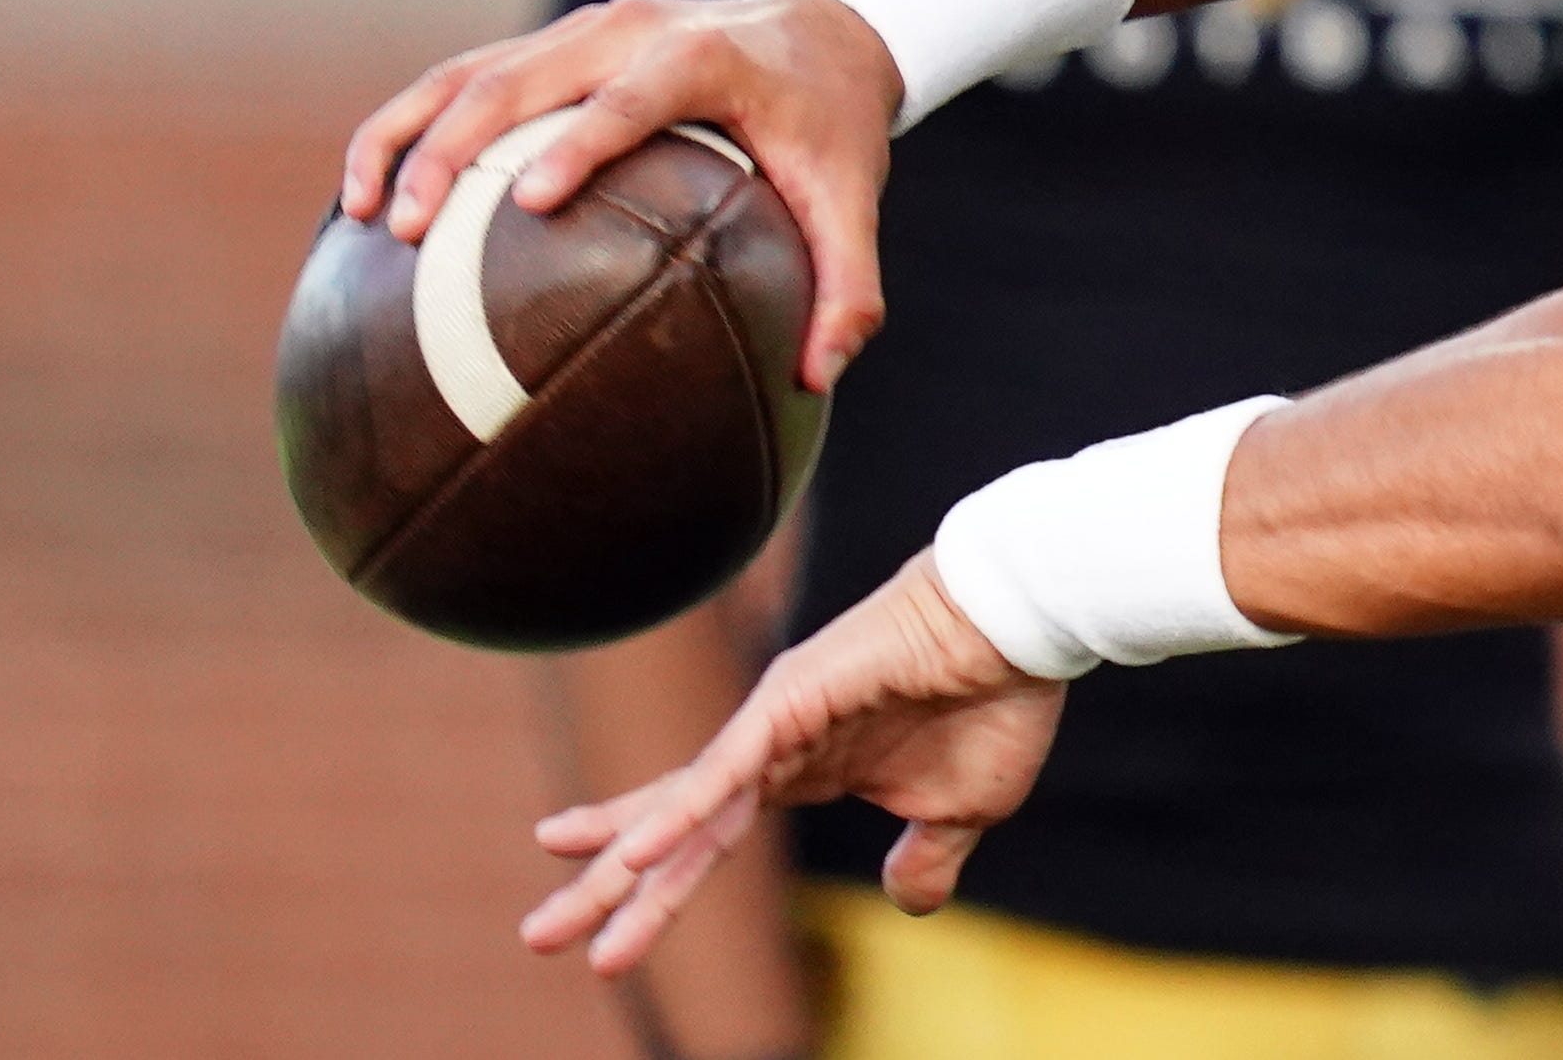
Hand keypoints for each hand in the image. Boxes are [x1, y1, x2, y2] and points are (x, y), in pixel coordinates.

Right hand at [339, 0, 905, 389]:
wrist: (822, 28)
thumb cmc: (831, 124)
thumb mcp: (855, 198)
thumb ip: (850, 286)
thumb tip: (819, 378)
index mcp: (705, 57)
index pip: (635, 95)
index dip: (582, 140)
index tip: (533, 201)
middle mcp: (631, 30)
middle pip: (520, 75)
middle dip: (453, 147)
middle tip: (403, 228)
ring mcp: (585, 30)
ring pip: (471, 69)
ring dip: (408, 133)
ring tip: (357, 215)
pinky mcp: (555, 44)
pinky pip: (465, 77)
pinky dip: (410, 126)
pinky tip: (365, 198)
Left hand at [522, 551, 1065, 973]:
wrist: (1022, 625)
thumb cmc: (997, 698)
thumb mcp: (962, 809)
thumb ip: (926, 857)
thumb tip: (906, 899)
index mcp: (806, 768)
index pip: (712, 832)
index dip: (655, 875)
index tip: (601, 926)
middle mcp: (772, 744)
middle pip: (675, 826)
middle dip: (608, 883)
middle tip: (541, 937)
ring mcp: (774, 720)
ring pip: (687, 806)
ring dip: (623, 865)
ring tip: (559, 922)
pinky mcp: (793, 697)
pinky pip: (727, 768)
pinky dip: (682, 812)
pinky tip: (637, 853)